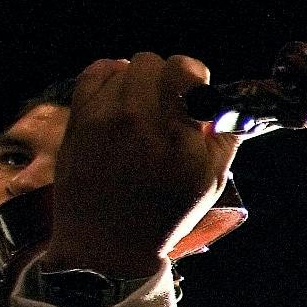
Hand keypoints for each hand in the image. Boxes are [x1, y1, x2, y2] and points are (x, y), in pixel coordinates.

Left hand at [46, 53, 239, 275]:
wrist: (108, 245)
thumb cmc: (164, 216)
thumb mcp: (210, 182)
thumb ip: (224, 140)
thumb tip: (227, 111)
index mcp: (176, 133)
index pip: (185, 69)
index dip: (195, 78)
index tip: (196, 98)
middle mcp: (138, 117)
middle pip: (153, 62)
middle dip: (167, 77)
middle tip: (170, 102)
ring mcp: (104, 117)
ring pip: (124, 66)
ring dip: (140, 80)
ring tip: (144, 104)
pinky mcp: (80, 121)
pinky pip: (93, 76)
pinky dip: (109, 77)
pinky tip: (118, 95)